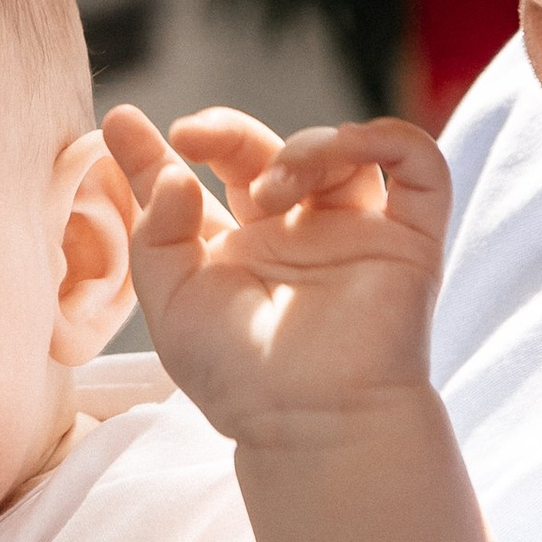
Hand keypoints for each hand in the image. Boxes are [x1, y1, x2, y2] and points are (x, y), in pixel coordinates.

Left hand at [99, 104, 450, 445]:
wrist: (309, 420)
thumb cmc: (236, 376)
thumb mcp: (171, 303)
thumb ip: (156, 234)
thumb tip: (173, 176)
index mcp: (234, 250)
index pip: (195, 182)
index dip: (154, 151)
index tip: (120, 121)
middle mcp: (293, 234)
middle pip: (263, 152)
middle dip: (224, 131)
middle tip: (189, 135)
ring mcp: (352, 233)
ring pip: (339, 152)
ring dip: (303, 148)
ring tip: (270, 187)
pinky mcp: (409, 239)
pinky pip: (420, 169)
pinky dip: (390, 139)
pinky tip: (349, 143)